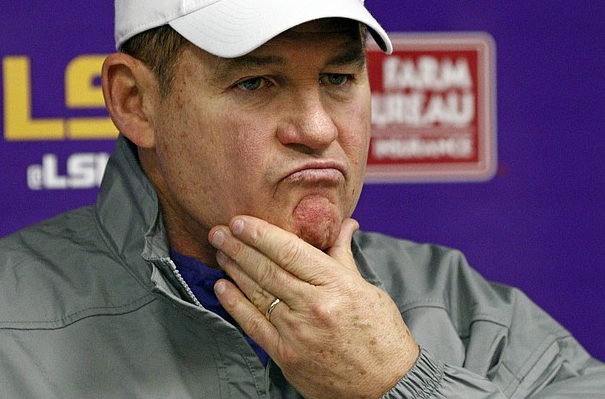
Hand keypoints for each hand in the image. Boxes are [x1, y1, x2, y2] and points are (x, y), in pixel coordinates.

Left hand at [208, 216, 419, 398]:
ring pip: (257, 293)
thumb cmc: (380, 335)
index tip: (240, 221)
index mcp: (337, 285)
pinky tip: (222, 286)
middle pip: (268, 270)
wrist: (386, 386)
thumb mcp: (365, 288)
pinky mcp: (286, 356)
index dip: (262, 234)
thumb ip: (343, 256)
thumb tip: (345, 223)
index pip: (291, 252)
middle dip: (239, 247)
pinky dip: (235, 304)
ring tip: (220, 251)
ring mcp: (297, 333)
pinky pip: (253, 325)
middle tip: (218, 231)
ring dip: (234, 270)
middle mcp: (314, 307)